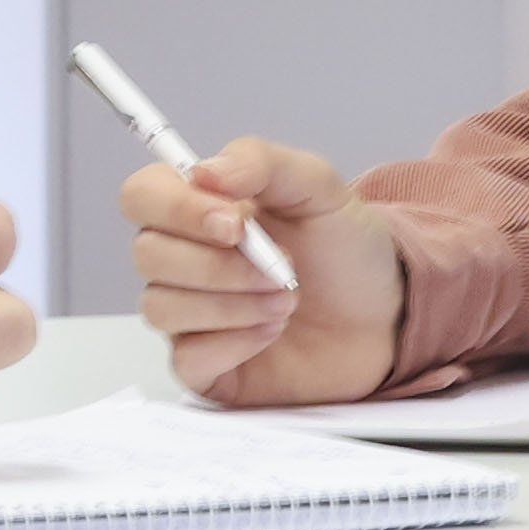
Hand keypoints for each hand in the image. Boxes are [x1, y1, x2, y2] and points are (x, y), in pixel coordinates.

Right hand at [131, 138, 403, 401]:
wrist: (387, 317)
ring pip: (161, 308)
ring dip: (232, 304)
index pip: (142, 196)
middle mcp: (184, 261)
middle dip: (220, 265)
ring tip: (286, 300)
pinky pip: (185, 358)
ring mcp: (189, 317)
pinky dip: (234, 343)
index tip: (234, 223)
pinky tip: (270, 332)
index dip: (177, 209)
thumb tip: (203, 171)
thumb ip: (263, 163)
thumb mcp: (320, 188)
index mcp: (199, 209)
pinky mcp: (204, 366)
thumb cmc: (346, 253)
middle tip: (282, 268)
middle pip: (148, 255)